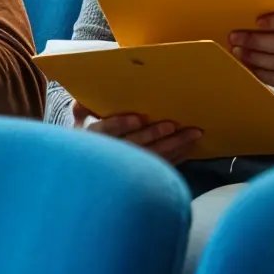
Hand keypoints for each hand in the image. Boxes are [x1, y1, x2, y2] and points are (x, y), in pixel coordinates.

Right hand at [71, 103, 200, 162]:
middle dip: (154, 136)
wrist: (90, 171)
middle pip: (133, 146)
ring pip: (152, 159)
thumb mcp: (80, 120)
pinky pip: (161, 167)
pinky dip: (177, 157)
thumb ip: (84, 107)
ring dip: (175, 146)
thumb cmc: (88, 137)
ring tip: (194, 134)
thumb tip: (85, 96)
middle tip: (173, 125)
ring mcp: (126, 169)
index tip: (138, 118)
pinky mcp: (142, 177)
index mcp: (91, 138)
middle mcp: (108, 156)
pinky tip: (190, 147)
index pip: (104, 131)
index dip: (120, 124)